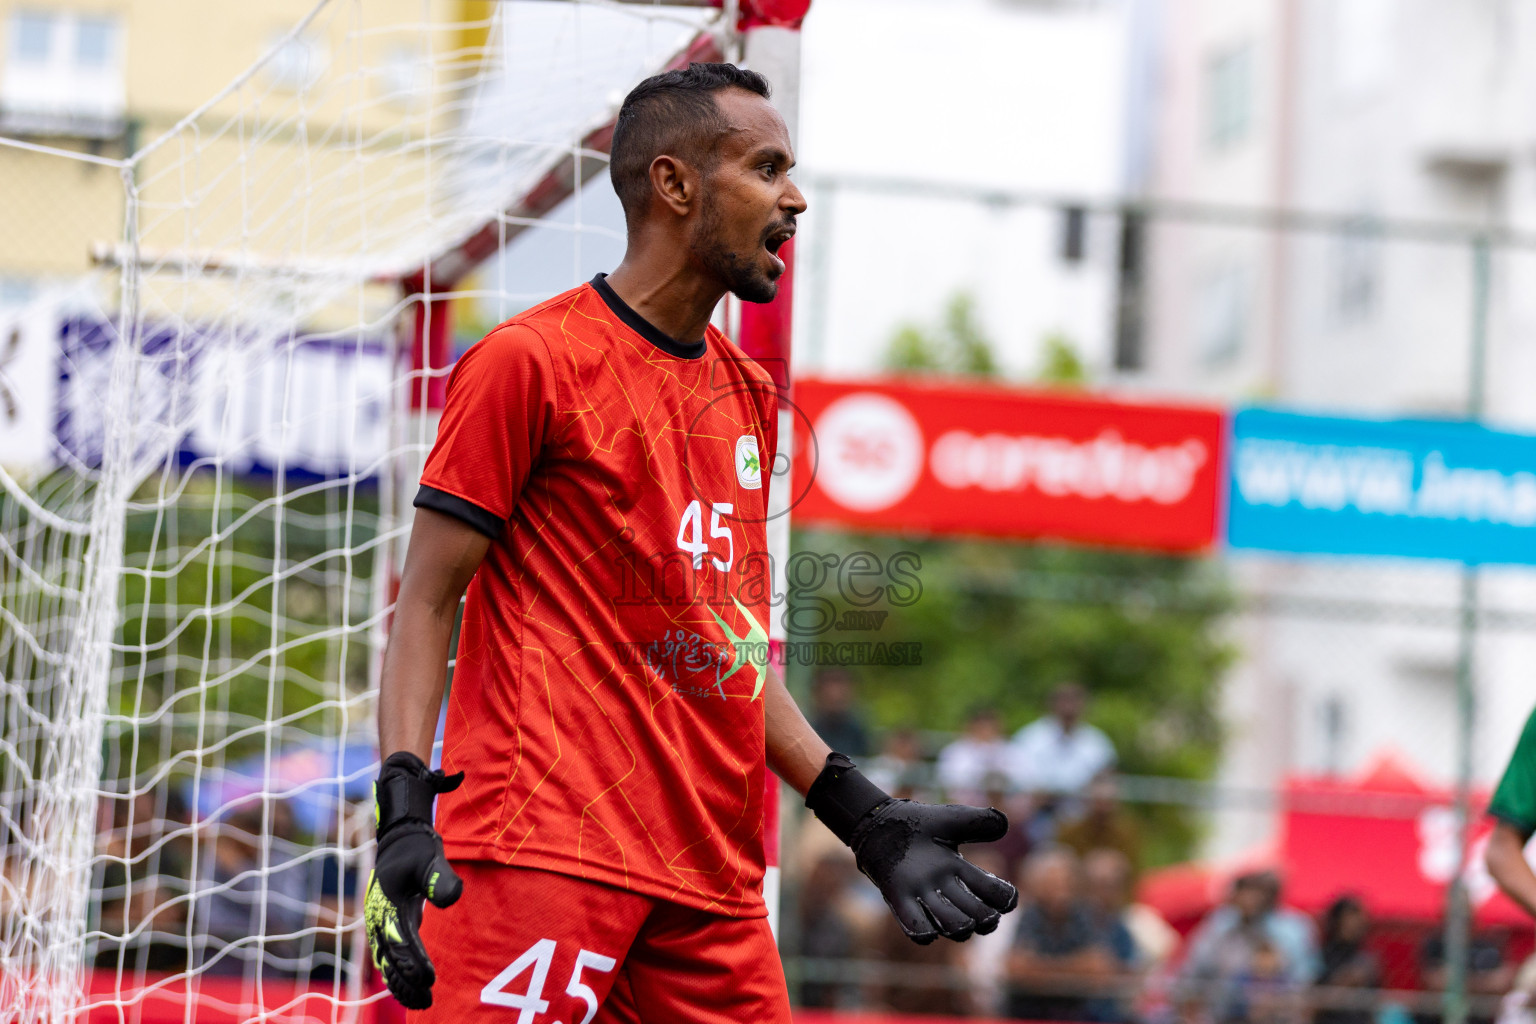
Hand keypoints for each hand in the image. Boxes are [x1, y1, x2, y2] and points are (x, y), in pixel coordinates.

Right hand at [365, 752, 463, 1008]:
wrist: (399, 838)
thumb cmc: (417, 849)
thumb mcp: (431, 857)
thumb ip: (440, 878)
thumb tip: (454, 898)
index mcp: (388, 902)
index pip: (400, 940)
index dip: (414, 961)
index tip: (430, 978)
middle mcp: (379, 916)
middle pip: (390, 957)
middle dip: (406, 981)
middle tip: (427, 999)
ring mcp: (379, 922)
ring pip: (385, 961)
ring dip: (400, 983)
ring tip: (421, 1002)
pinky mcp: (385, 925)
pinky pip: (386, 955)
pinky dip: (396, 974)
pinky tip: (410, 989)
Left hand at [805, 753, 1016, 943]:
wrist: (877, 822)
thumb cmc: (914, 823)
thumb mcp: (949, 818)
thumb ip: (977, 820)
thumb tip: (1005, 825)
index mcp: (959, 869)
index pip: (991, 893)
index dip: (1004, 898)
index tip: (1006, 896)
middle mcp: (944, 887)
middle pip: (976, 916)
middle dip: (986, 920)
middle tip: (986, 916)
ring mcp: (922, 895)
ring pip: (950, 926)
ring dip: (961, 927)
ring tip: (964, 923)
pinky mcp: (899, 897)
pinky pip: (915, 927)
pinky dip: (924, 932)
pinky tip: (929, 928)